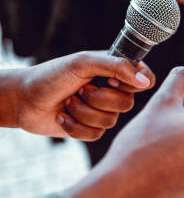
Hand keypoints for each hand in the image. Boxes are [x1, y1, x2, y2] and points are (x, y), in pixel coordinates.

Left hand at [8, 51, 154, 139]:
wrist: (23, 99)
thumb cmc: (52, 76)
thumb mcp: (84, 63)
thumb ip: (117, 67)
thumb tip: (146, 82)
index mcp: (117, 71)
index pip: (146, 79)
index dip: (133, 84)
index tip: (112, 80)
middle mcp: (113, 91)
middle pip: (128, 103)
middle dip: (99, 98)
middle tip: (81, 89)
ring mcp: (103, 111)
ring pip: (110, 121)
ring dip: (83, 112)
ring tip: (68, 102)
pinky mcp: (91, 129)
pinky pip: (96, 134)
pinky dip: (75, 126)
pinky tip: (63, 116)